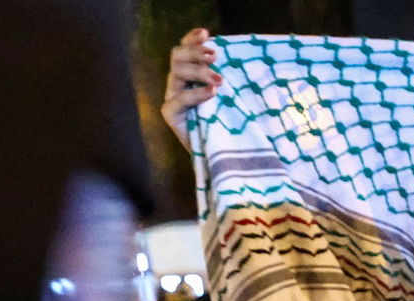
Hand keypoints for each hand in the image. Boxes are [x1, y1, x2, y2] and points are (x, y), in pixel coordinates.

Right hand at [162, 28, 222, 145]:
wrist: (223, 153)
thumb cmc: (230, 122)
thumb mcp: (232, 96)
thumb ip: (230, 78)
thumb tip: (243, 58)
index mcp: (190, 73)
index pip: (186, 48)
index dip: (193, 39)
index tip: (207, 33)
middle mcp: (179, 82)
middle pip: (177, 56)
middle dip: (195, 52)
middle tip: (215, 56)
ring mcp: (173, 97)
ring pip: (176, 72)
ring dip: (198, 71)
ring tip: (219, 79)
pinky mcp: (171, 114)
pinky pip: (179, 99)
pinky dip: (196, 94)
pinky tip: (212, 93)